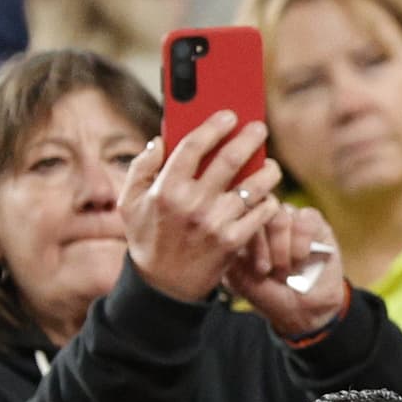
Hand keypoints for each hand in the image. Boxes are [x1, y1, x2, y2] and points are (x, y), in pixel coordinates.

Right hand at [122, 115, 281, 300]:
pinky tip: (267, 195)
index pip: (193, 146)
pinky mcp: (234, 241)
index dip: (214, 126)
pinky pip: (262, 212)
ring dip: (268, 170)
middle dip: (249, 138)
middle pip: (230, 160)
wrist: (165, 285)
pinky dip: (269, 200)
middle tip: (259, 128)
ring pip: (254, 185)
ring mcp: (216, 223)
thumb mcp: (131, 202)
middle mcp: (192, 204)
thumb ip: (141, 168)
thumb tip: (159, 139)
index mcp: (165, 189)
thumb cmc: (149, 237)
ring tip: (270, 164)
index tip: (229, 115)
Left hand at [224, 201, 348, 336]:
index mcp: (245, 234)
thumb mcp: (246, 284)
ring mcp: (290, 220)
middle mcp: (266, 222)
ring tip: (290, 270)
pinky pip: (306, 219)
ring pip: (283, 215)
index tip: (261, 271)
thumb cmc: (274, 297)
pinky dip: (304, 242)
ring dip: (287, 248)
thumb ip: (234, 261)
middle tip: (275, 273)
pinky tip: (303, 260)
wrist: (308, 310)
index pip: (239, 220)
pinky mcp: (314, 223)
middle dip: (269, 248)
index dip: (252, 242)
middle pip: (261, 214)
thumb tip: (230, 236)